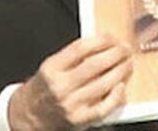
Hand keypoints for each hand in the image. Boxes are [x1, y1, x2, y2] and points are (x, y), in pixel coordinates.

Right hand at [8, 34, 133, 130]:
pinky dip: (116, 96)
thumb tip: (104, 43)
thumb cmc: (45, 88)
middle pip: (95, 65)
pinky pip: (104, 107)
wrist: (30, 115)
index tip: (112, 38)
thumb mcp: (52, 66)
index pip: (81, 48)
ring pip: (104, 84)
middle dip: (116, 54)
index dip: (102, 40)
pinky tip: (121, 86)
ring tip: (128, 64)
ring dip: (121, 71)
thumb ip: (74, 55)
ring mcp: (70, 104)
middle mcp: (60, 86)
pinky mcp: (80, 119)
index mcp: (52, 69)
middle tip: (125, 49)